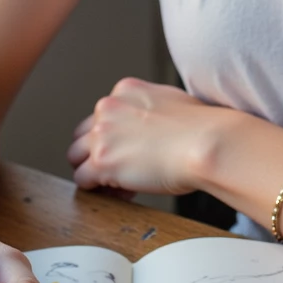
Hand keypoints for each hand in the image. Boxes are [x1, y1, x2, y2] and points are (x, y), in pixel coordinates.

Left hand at [67, 77, 219, 196]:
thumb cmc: (201, 127)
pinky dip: (99, 189)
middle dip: (98, 153)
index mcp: (125, 90)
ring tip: (120, 183)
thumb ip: (149, 108)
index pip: (103, 115)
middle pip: (83, 135)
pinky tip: (123, 192)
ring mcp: (101, 135)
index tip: (129, 151)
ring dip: (94, 171)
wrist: (207, 142)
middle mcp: (108, 108)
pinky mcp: (101, 162)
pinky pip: (83, 180)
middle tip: (121, 169)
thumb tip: (149, 126)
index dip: (114, 138)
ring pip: (76, 157)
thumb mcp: (170, 100)